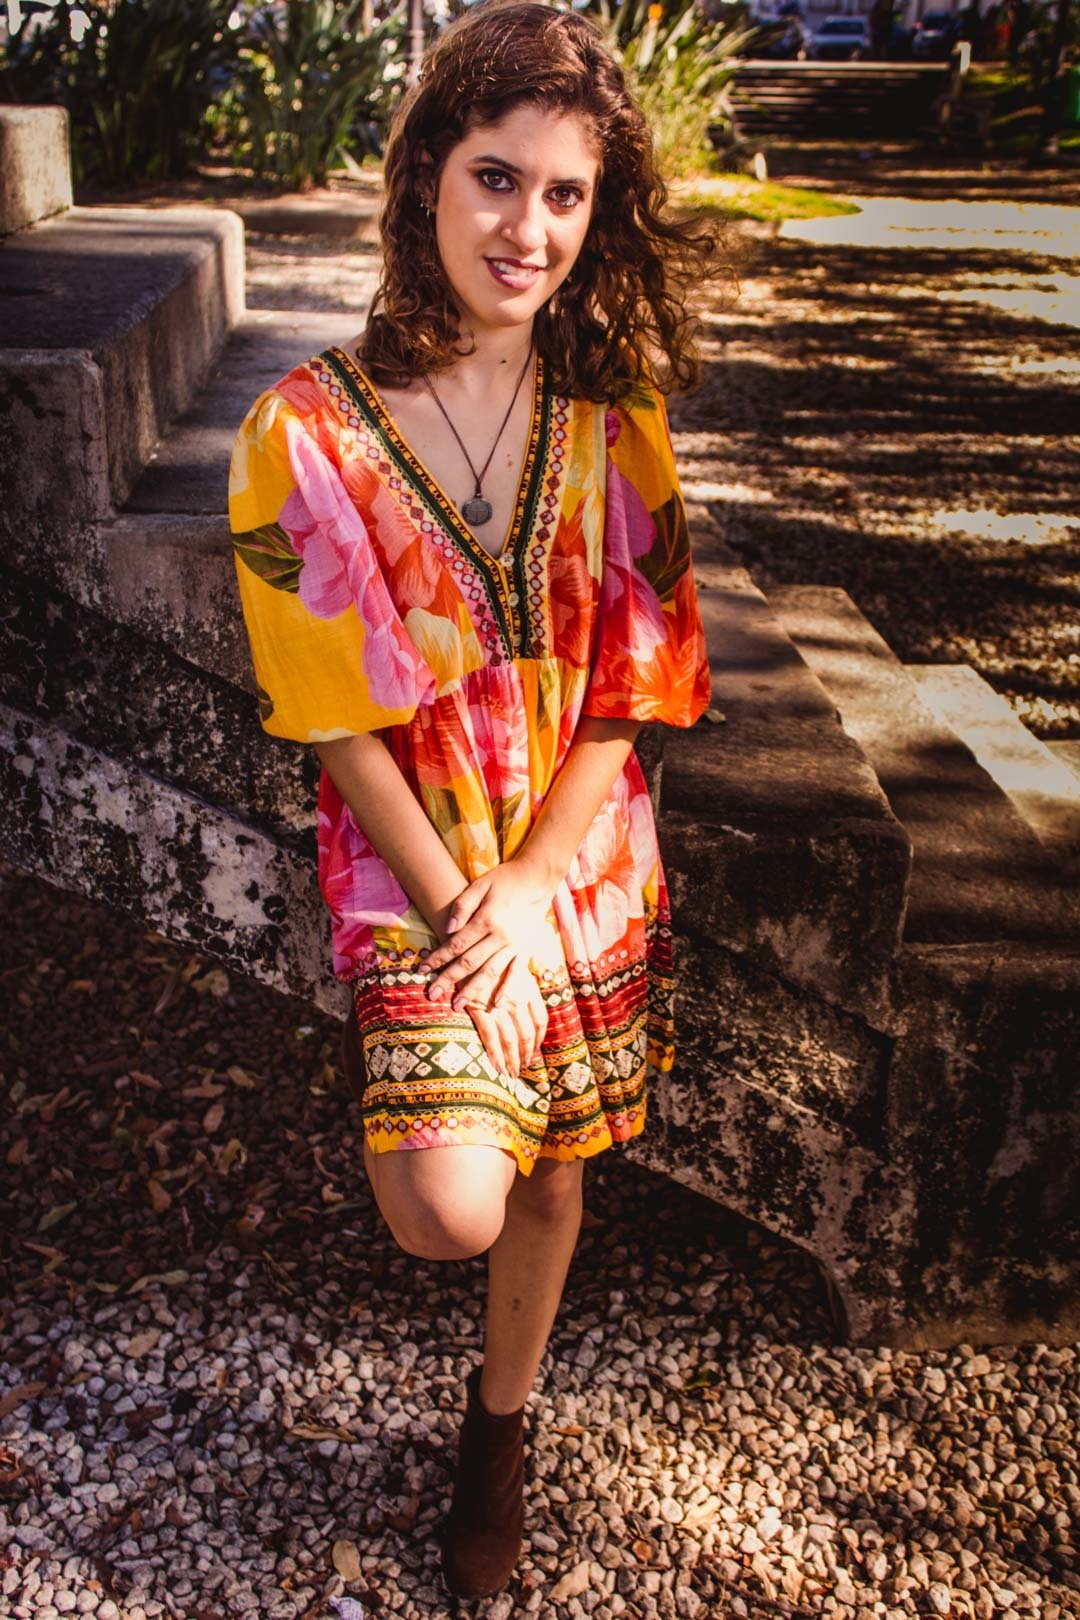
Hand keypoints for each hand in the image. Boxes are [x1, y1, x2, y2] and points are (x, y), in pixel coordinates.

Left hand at [426, 862, 553, 1009]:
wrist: (539, 878)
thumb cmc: (506, 879)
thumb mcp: (481, 884)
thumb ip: (462, 905)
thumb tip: (447, 929)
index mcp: (486, 919)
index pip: (456, 945)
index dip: (438, 958)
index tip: (422, 970)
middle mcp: (500, 936)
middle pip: (469, 963)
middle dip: (448, 979)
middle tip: (432, 995)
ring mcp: (515, 945)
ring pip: (489, 972)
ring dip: (472, 990)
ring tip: (457, 1005)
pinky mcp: (526, 949)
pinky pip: (515, 973)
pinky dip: (506, 990)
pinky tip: (496, 1005)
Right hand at [464, 954, 547, 1080]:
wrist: (466, 940)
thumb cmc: (487, 953)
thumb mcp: (512, 965)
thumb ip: (520, 985)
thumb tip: (523, 1007)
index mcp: (528, 988)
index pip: (540, 1020)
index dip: (538, 1040)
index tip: (533, 1053)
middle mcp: (518, 997)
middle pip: (527, 1034)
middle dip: (524, 1056)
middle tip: (521, 1071)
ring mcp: (499, 1003)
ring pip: (511, 1039)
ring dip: (511, 1060)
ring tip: (510, 1074)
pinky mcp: (479, 1006)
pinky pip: (490, 1036)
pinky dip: (494, 1054)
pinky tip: (495, 1066)